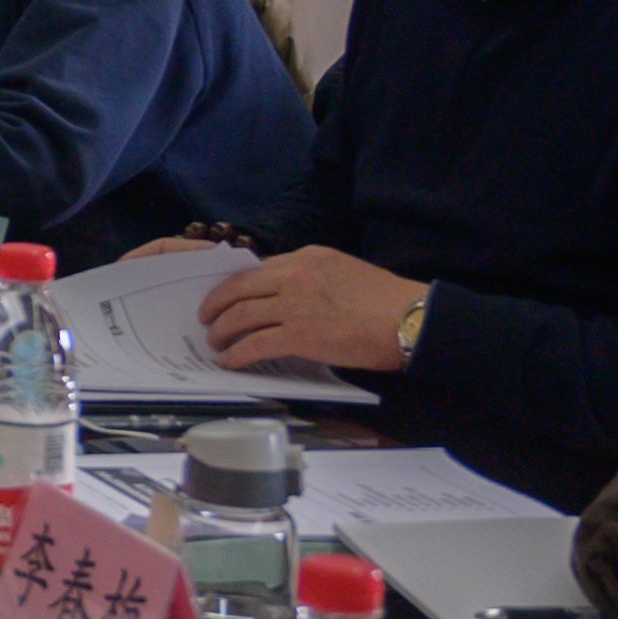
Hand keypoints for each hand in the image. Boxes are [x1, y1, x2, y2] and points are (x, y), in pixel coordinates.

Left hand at [196, 245, 429, 377]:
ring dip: (221, 330)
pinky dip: (237, 353)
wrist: (411, 318)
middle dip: (216, 304)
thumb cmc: (387, 301)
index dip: (235, 284)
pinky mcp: (299, 335)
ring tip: (215, 341)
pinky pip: (255, 344)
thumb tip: (288, 298)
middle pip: (238, 288)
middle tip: (207, 317)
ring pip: (240, 315)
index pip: (257, 268)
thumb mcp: (344, 272)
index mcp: (307, 257)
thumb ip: (313, 279)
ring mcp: (295, 304)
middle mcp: (295, 275)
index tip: (224, 296)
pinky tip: (230, 362)